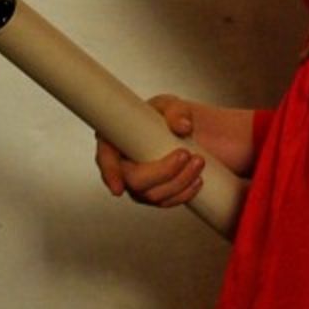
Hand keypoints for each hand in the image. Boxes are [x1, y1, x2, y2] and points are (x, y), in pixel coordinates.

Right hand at [96, 92, 207, 208]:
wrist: (201, 132)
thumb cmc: (177, 117)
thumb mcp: (174, 105)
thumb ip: (177, 111)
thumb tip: (182, 125)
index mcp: (119, 139)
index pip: (106, 158)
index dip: (110, 173)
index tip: (119, 186)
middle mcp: (126, 164)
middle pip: (134, 181)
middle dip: (162, 172)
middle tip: (184, 154)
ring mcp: (142, 182)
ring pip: (153, 195)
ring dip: (179, 181)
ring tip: (199, 160)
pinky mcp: (159, 193)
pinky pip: (167, 202)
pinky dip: (184, 193)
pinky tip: (198, 180)